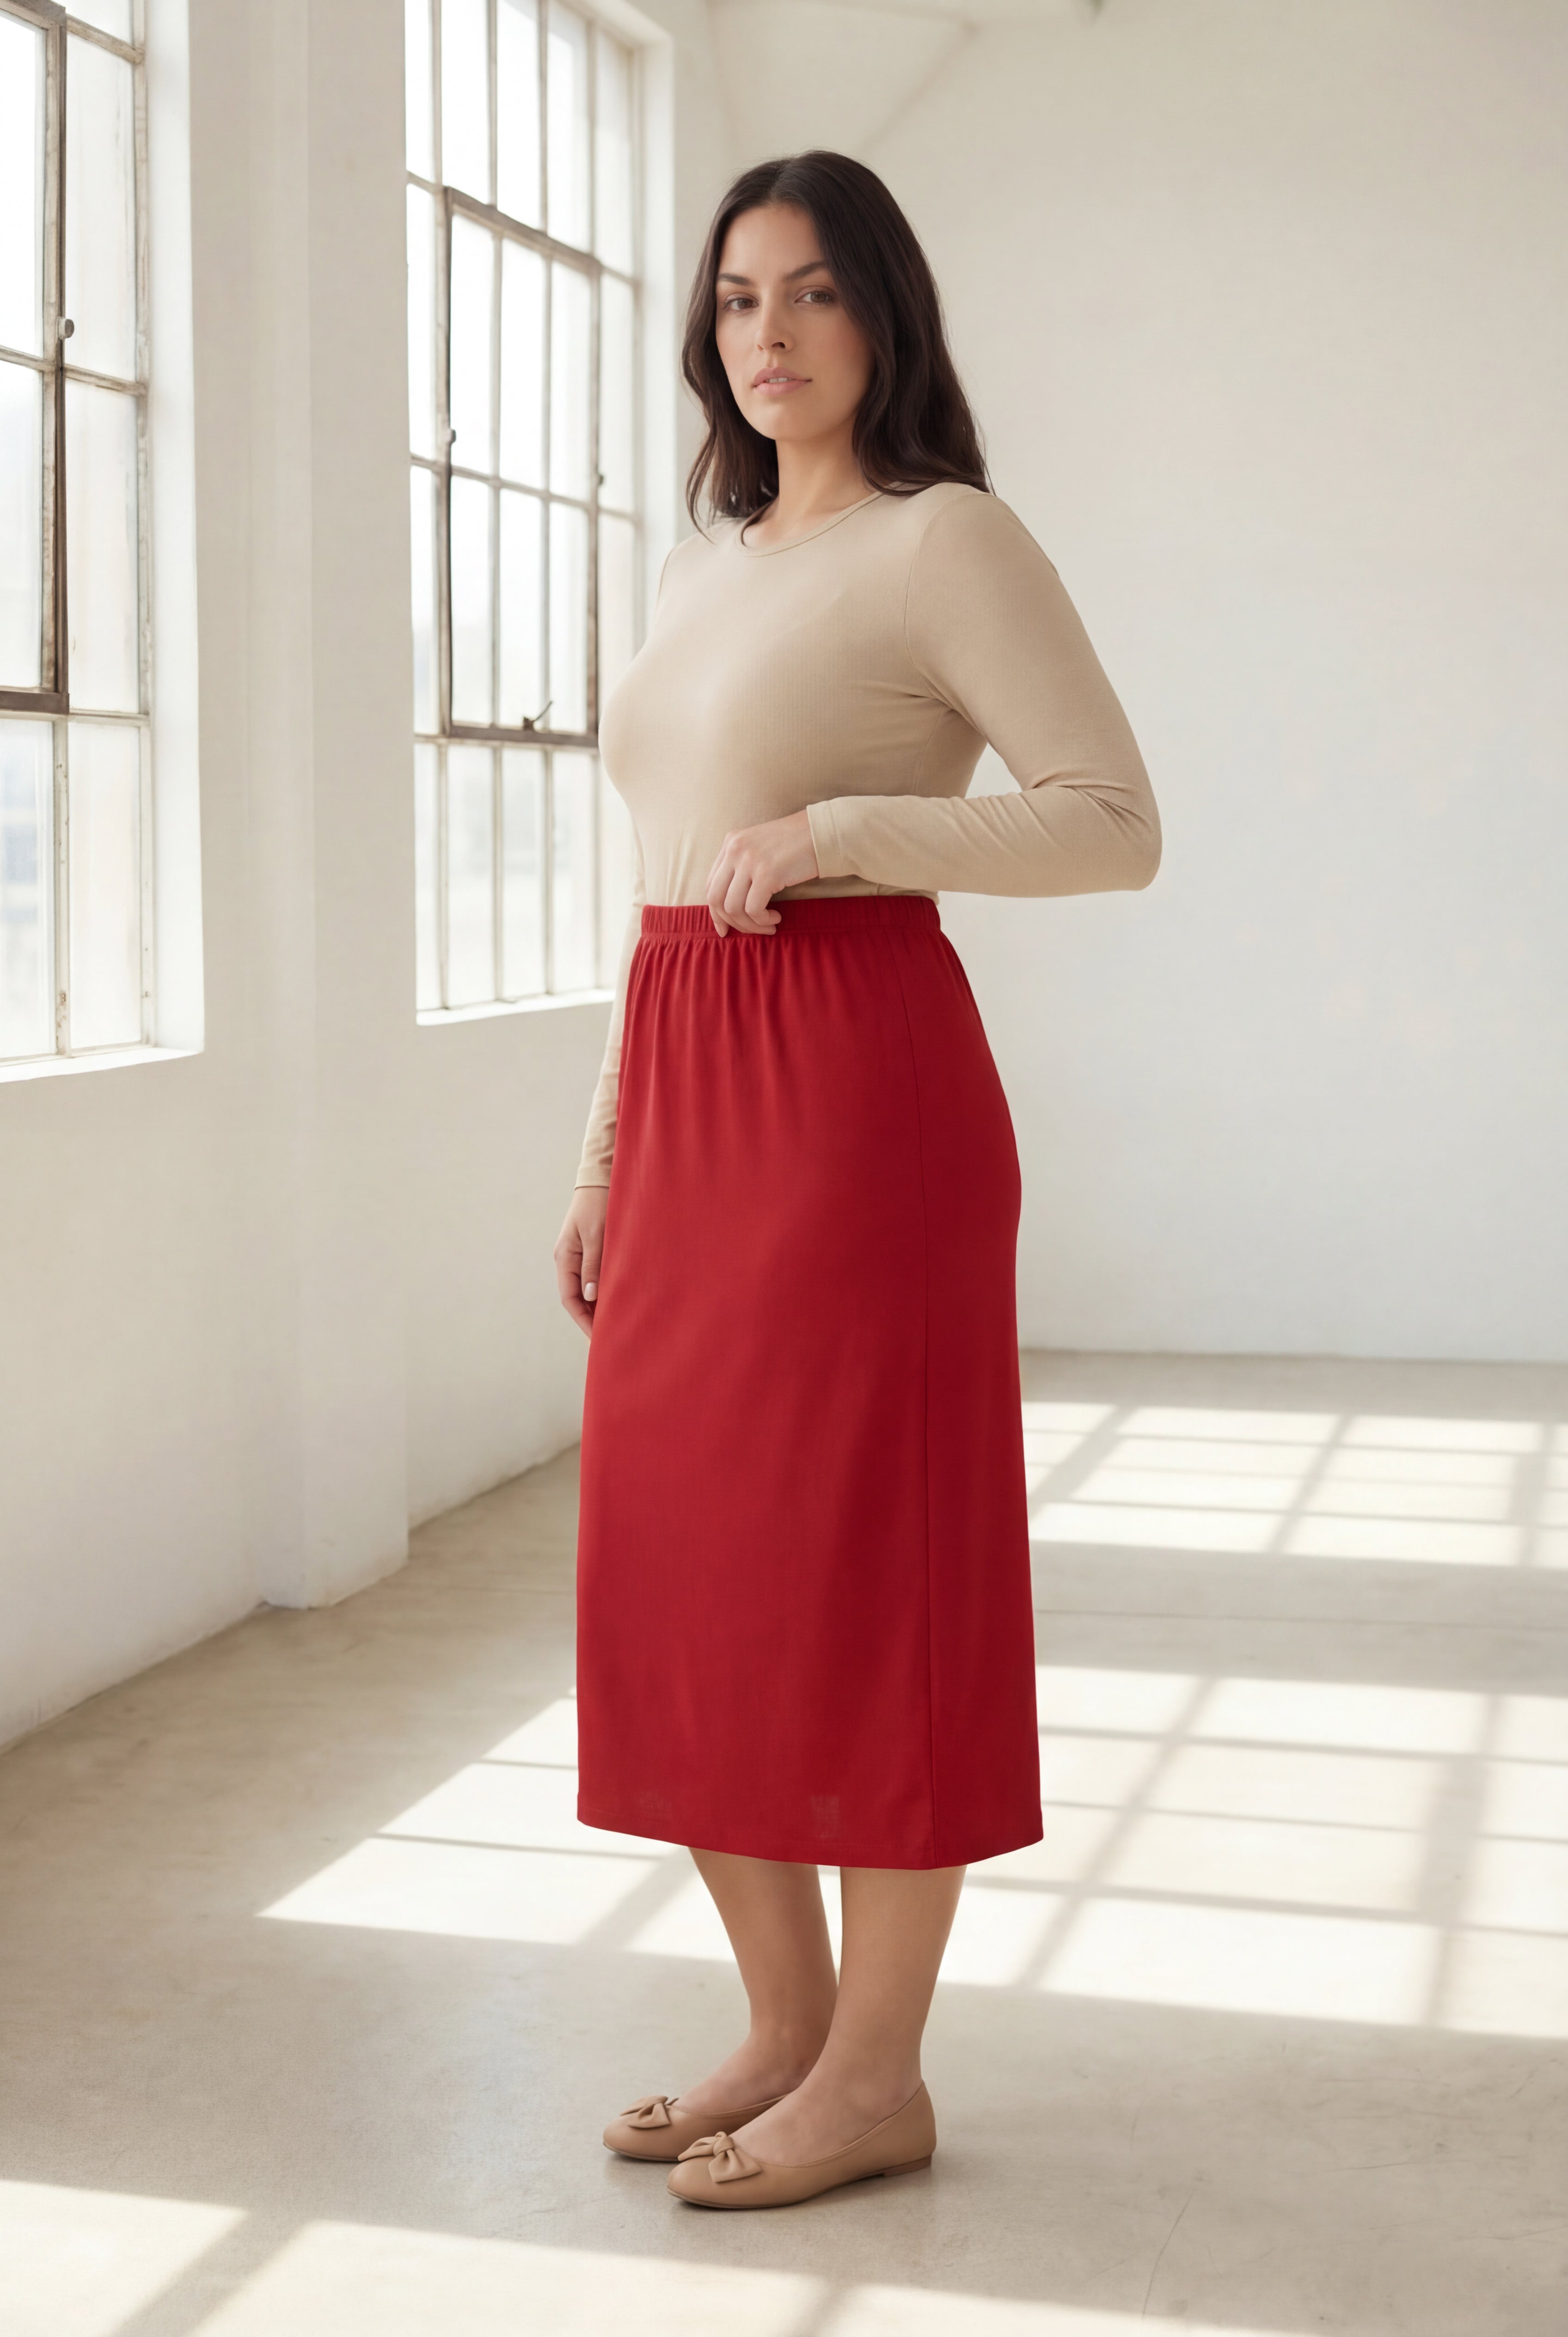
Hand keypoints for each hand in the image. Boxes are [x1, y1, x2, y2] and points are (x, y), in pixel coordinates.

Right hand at [555, 1184, 608, 1337]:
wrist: (603, 1178)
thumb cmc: (599, 1204)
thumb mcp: (596, 1235)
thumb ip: (593, 1265)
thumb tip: (589, 1296)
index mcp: (565, 1258)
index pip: (570, 1299)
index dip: (583, 1320)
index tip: (598, 1338)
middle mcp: (570, 1260)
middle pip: (578, 1298)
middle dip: (591, 1318)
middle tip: (610, 1337)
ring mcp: (580, 1255)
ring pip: (587, 1289)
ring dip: (599, 1306)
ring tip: (617, 1324)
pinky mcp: (593, 1250)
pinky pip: (596, 1277)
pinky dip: (605, 1291)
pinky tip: (619, 1300)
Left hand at [704, 808, 818, 934]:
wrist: (822, 832)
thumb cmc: (796, 845)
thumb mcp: (760, 849)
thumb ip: (742, 868)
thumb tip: (730, 906)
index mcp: (731, 843)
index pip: (711, 884)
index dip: (716, 912)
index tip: (725, 929)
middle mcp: (735, 849)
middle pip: (716, 898)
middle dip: (731, 922)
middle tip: (751, 929)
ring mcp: (749, 860)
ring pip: (733, 907)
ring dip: (750, 925)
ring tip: (769, 925)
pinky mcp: (766, 873)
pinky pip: (753, 909)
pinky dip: (763, 920)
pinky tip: (776, 918)